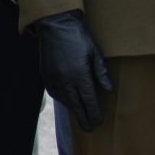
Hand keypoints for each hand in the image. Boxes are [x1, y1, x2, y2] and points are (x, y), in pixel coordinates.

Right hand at [33, 11, 114, 131]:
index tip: (99, 122)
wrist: (56, 26)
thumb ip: (101, 72)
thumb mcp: (95, 53)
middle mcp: (65, 80)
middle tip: (91, 129)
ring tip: (81, 118)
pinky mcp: (45, 75)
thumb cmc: (80, 37)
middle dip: (84, 118)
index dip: (94, 112)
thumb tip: (108, 89)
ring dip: (73, 110)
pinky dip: (62, 100)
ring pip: (64, 100)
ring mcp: (53, 78)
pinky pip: (54, 93)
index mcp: (79, 74)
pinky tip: (68, 103)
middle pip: (76, 105)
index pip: (89, 99)